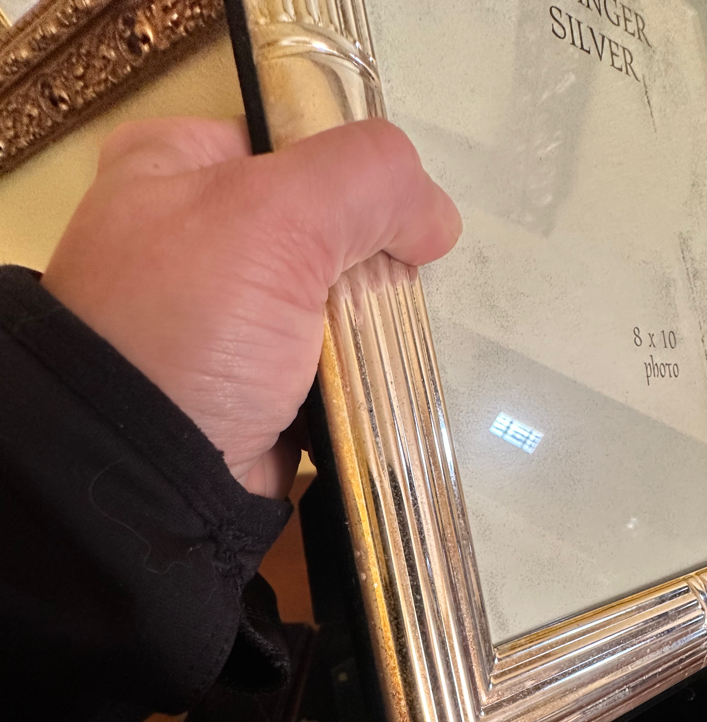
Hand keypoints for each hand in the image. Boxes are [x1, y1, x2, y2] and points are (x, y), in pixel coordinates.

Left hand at [42, 117, 461, 497]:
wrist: (152, 476)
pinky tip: (386, 382)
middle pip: (322, 228)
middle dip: (370, 261)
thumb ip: (368, 182)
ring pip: (332, 303)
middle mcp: (193, 240)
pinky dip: (361, 376)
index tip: (399, 222)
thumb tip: (436, 219)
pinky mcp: (253, 390)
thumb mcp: (276, 217)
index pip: (295, 141)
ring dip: (374, 325)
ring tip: (400, 342)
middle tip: (398, 290)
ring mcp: (223, 323)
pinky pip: (328, 367)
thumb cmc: (194, 325)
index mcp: (174, 168)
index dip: (355, 177)